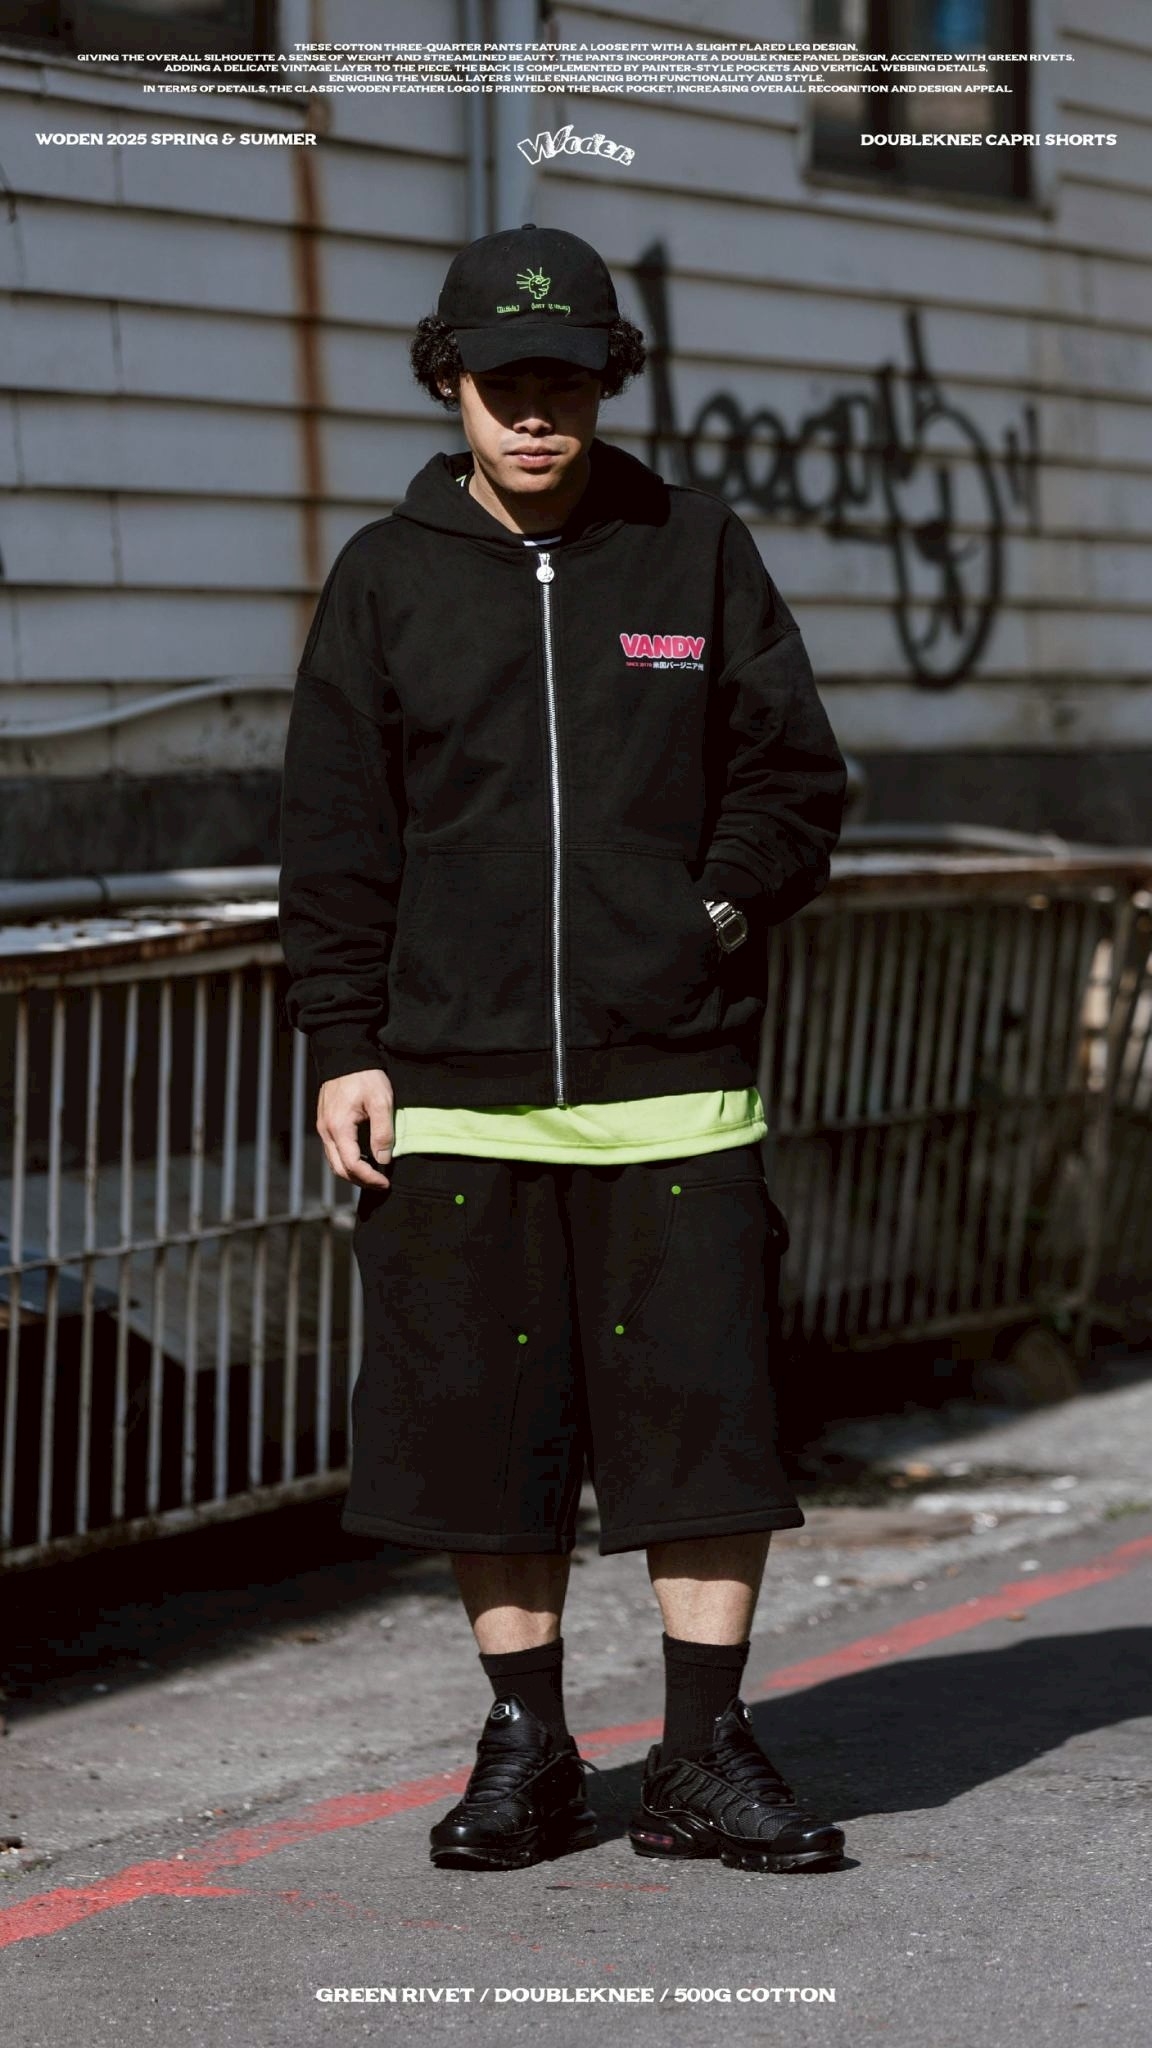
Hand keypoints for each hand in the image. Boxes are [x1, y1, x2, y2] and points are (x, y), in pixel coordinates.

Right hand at [316, 1068, 394, 1187]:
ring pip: (334, 1161)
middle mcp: (326, 1131)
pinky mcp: (325, 1123)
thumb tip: (383, 1160)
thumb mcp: (381, 1101)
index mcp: (338, 1127)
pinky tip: (364, 1158)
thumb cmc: (365, 1076)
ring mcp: (323, 1127)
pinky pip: (333, 1150)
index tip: (386, 1182)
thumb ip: (383, 1132)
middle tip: (381, 1184)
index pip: (352, 1165)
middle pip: (339, 1169)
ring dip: (353, 1172)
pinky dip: (347, 1160)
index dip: (370, 1178)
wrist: (345, 1055)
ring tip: (374, 1174)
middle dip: (360, 1181)